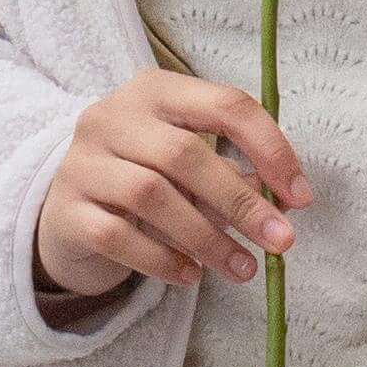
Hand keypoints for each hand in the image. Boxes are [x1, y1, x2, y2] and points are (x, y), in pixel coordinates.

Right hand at [32, 73, 304, 311]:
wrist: (66, 211)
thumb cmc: (143, 178)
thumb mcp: (188, 165)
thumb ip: (233, 172)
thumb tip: (287, 201)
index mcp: (155, 91)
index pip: (224, 105)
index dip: (270, 149)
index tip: (300, 197)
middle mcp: (112, 117)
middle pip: (185, 154)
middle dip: (241, 202)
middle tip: (281, 242)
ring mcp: (82, 163)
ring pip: (151, 197)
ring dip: (207, 238)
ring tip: (243, 269)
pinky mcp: (66, 211)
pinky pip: (118, 237)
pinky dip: (161, 260)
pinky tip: (191, 275)